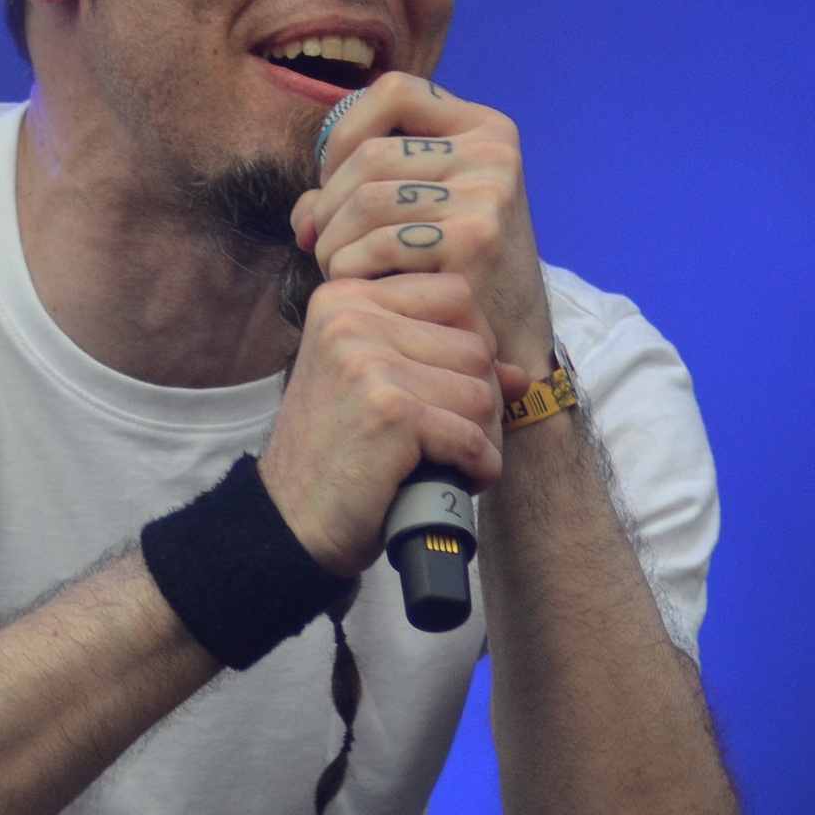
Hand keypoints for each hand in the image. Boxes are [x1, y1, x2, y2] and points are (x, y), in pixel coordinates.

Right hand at [258, 273, 522, 576]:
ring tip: (448, 458)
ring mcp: (368, 364)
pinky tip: (451, 480)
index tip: (443, 387)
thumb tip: (522, 374)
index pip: (455, 293)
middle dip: (479, 398)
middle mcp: (351, 320)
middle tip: (450, 435)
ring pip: (482, 392)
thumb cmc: (335, 452)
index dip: (469, 345)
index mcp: (344, 299)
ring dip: (481, 437)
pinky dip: (476, 468)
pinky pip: (474, 437)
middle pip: (476, 345)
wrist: (291, 521)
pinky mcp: (391, 414)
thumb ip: (441, 363)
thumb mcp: (375, 387)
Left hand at [294, 74, 555, 375]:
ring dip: (332, 242)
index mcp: (484, 128)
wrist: (511, 345)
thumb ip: (360, 190)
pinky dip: (349, 270)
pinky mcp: (475, 240)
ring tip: (338, 270)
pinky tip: (361, 289)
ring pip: (365, 200)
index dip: (345, 131)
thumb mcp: (420, 213)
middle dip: (327, 204)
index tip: (333, 180)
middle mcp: (493, 152)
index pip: (393, 90)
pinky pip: (376, 244)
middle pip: (369, 154)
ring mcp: (488, 193)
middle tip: (321, 245)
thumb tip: (304, 213)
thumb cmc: (455, 273)